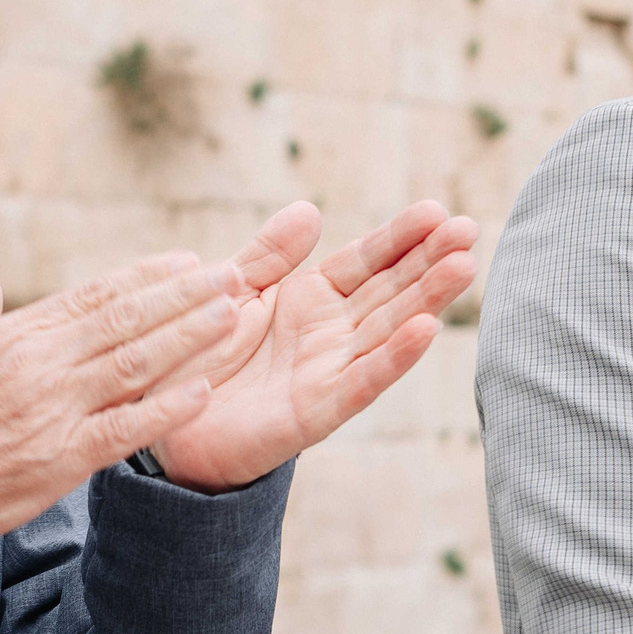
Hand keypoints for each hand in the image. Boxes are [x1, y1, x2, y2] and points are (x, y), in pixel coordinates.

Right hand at [0, 254, 241, 547]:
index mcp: (13, 337)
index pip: (92, 296)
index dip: (144, 277)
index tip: (185, 263)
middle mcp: (39, 365)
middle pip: (125, 320)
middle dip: (183, 296)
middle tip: (232, 275)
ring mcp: (53, 410)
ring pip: (134, 363)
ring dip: (188, 337)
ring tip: (232, 314)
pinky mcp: (61, 458)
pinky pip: (124, 428)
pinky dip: (165, 408)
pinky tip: (204, 390)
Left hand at [150, 200, 479, 492]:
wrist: (162, 424)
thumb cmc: (199, 357)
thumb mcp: (232, 291)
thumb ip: (269, 255)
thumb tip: (310, 209)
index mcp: (310, 300)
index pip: (365, 261)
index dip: (400, 237)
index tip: (436, 210)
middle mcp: (330, 335)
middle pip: (390, 292)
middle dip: (430, 261)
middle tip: (470, 229)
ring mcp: (328, 374)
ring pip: (389, 331)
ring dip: (428, 300)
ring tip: (464, 266)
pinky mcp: (315, 413)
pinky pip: (361, 382)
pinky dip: (394, 358)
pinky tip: (427, 330)